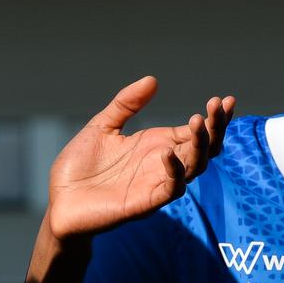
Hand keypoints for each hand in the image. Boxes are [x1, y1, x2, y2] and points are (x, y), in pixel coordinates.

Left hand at [46, 77, 233, 240]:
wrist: (58, 202)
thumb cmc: (79, 167)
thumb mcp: (101, 127)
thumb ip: (126, 105)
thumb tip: (152, 79)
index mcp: (156, 145)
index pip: (195, 132)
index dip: (213, 118)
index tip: (224, 100)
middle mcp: (162, 164)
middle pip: (204, 148)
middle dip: (215, 127)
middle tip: (218, 105)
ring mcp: (155, 183)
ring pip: (195, 167)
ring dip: (201, 145)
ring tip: (198, 122)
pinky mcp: (144, 202)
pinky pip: (171, 189)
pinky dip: (174, 171)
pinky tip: (166, 152)